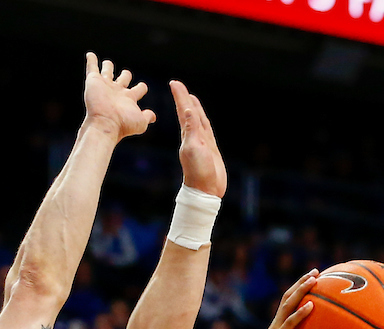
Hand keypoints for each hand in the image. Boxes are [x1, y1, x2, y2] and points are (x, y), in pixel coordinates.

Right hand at [84, 53, 154, 141]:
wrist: (105, 124)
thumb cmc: (122, 124)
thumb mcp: (140, 122)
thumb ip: (147, 117)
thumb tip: (153, 117)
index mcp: (128, 99)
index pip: (137, 90)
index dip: (141, 87)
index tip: (143, 87)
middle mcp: (117, 92)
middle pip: (122, 79)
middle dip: (125, 75)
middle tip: (126, 74)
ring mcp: (105, 86)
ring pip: (107, 72)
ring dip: (108, 67)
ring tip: (107, 64)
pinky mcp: (94, 81)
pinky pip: (92, 67)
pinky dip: (91, 60)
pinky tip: (90, 55)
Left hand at [171, 82, 225, 198]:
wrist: (206, 190)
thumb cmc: (198, 171)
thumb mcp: (194, 147)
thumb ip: (191, 129)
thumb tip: (187, 110)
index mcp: (187, 135)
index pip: (183, 111)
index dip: (180, 97)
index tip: (174, 83)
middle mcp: (193, 136)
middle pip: (188, 112)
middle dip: (184, 98)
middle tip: (178, 85)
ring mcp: (201, 142)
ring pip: (197, 120)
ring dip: (193, 108)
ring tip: (190, 98)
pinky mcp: (210, 148)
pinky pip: (206, 130)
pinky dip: (202, 121)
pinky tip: (201, 119)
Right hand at [239, 272, 317, 328]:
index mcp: (277, 327)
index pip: (288, 304)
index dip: (298, 290)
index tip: (312, 280)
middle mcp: (275, 325)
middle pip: (288, 298)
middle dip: (302, 283)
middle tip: (315, 272)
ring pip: (288, 305)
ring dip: (302, 290)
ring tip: (314, 279)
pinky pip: (290, 324)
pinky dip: (301, 313)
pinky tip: (311, 305)